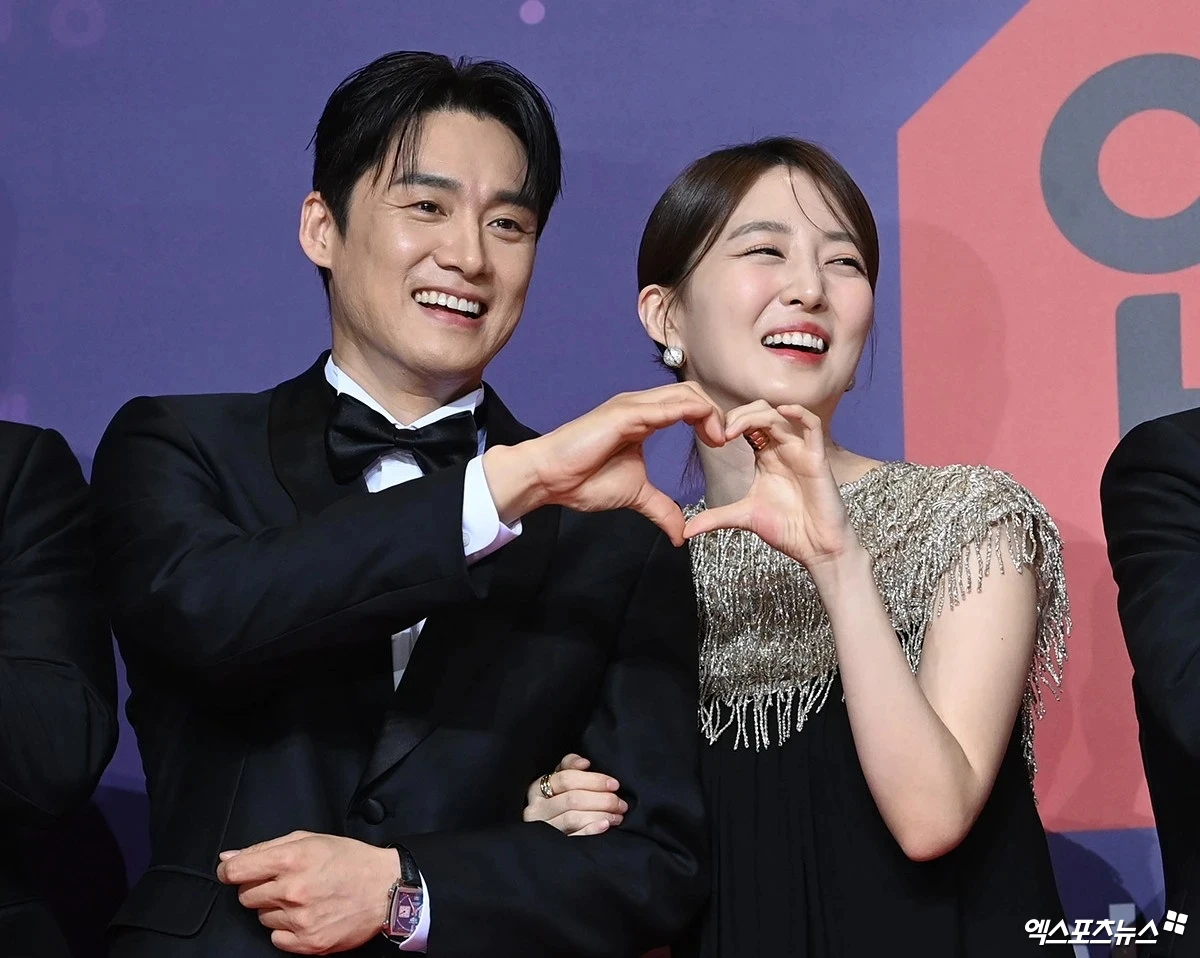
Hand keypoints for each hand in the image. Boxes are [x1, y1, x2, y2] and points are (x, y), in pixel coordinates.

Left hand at [216, 831, 398, 953]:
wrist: (385, 889)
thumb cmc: (349, 860)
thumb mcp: (310, 840)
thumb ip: (266, 848)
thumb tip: (228, 858)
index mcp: (292, 859)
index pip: (236, 871)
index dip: (230, 870)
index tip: (233, 872)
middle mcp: (293, 890)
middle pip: (245, 896)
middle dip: (260, 888)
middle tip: (286, 881)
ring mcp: (300, 919)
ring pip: (261, 917)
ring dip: (275, 909)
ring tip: (303, 898)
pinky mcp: (308, 943)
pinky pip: (275, 939)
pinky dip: (286, 929)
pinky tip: (306, 916)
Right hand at [485, 382, 725, 544]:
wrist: (549, 479)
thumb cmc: (583, 480)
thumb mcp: (635, 495)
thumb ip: (661, 508)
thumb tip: (680, 533)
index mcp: (643, 417)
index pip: (687, 404)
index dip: (710, 419)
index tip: (720, 446)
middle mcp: (640, 405)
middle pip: (692, 392)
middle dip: (717, 413)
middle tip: (726, 442)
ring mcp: (632, 406)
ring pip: (686, 394)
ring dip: (711, 413)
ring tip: (719, 439)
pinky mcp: (625, 414)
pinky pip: (669, 406)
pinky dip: (695, 415)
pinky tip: (706, 435)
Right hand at [523, 753, 626, 836]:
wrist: (545, 840)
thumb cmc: (558, 801)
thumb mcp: (559, 782)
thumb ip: (569, 766)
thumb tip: (584, 763)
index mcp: (536, 789)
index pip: (566, 779)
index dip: (593, 780)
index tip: (614, 784)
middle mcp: (537, 809)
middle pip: (572, 799)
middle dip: (602, 799)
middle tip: (620, 803)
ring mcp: (544, 830)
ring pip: (573, 818)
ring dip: (600, 814)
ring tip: (617, 816)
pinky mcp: (553, 846)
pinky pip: (574, 837)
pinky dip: (591, 830)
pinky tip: (605, 826)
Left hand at [683, 401, 856, 570]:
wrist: (815, 548)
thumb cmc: (787, 529)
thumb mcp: (743, 517)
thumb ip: (715, 518)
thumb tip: (685, 531)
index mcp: (766, 456)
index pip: (747, 424)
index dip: (728, 423)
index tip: (710, 437)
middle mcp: (783, 448)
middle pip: (761, 412)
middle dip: (738, 415)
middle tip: (721, 432)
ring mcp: (801, 451)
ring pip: (780, 415)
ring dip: (755, 416)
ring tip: (734, 430)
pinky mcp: (817, 458)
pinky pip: (813, 426)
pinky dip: (799, 413)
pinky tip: (782, 412)